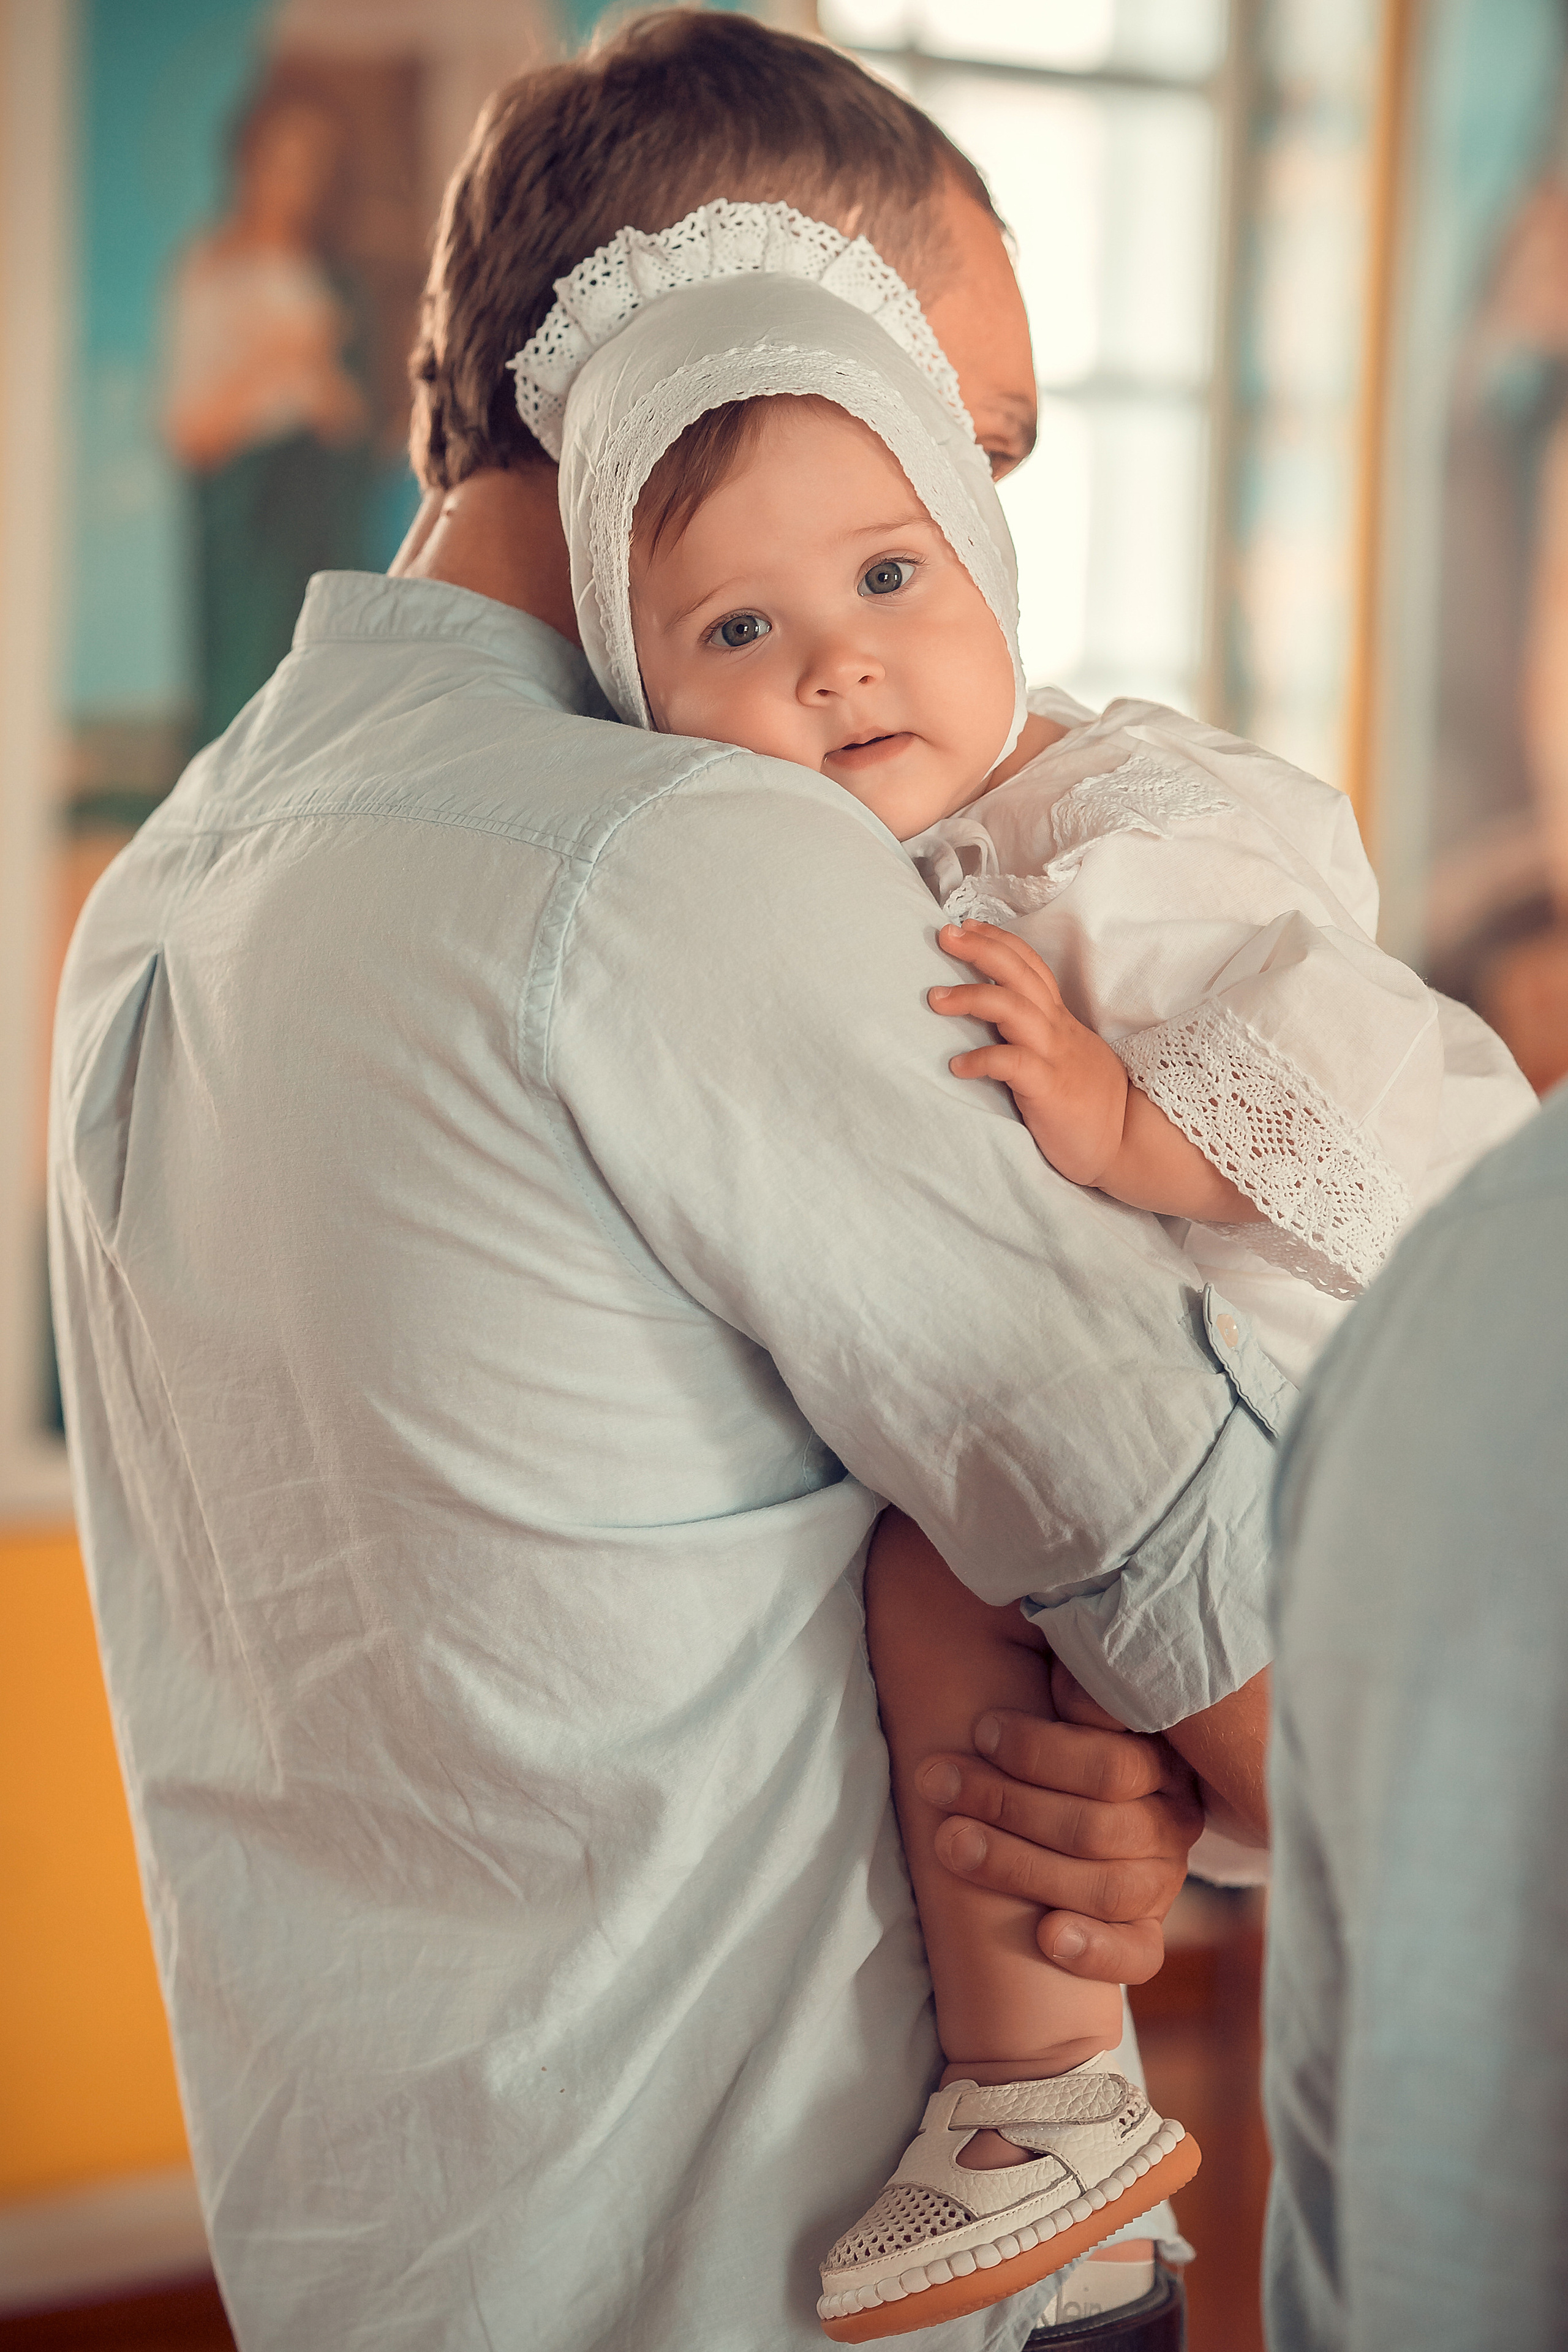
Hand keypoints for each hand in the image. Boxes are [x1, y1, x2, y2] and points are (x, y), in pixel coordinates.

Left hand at [915, 1678, 1203, 1982]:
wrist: (1058, 1789)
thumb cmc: (1047, 1725)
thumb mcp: (1060, 1689)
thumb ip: (1073, 1683)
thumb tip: (1066, 1679)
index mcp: (1159, 1759)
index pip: (1110, 1766)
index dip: (1039, 1749)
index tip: (979, 1729)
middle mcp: (1171, 1820)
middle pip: (1095, 1827)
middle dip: (1005, 1802)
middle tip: (934, 1781)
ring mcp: (1161, 1880)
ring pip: (1108, 1887)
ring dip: (1020, 1866)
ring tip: (950, 1841)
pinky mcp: (1143, 1931)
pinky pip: (1138, 1954)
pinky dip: (1096, 1951)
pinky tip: (1046, 1937)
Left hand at [929, 921, 1127, 1186]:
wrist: (1126, 1142)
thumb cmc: (1085, 1100)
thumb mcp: (1060, 1054)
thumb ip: (1031, 1033)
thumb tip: (987, 1018)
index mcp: (1057, 1019)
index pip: (1029, 966)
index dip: (999, 941)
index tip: (966, 926)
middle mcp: (1056, 1028)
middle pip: (1019, 973)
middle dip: (982, 949)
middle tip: (944, 935)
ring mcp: (1054, 1056)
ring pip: (1014, 1009)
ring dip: (972, 997)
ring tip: (936, 998)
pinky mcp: (1049, 1088)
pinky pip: (1014, 1064)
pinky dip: (983, 1060)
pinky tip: (957, 1067)